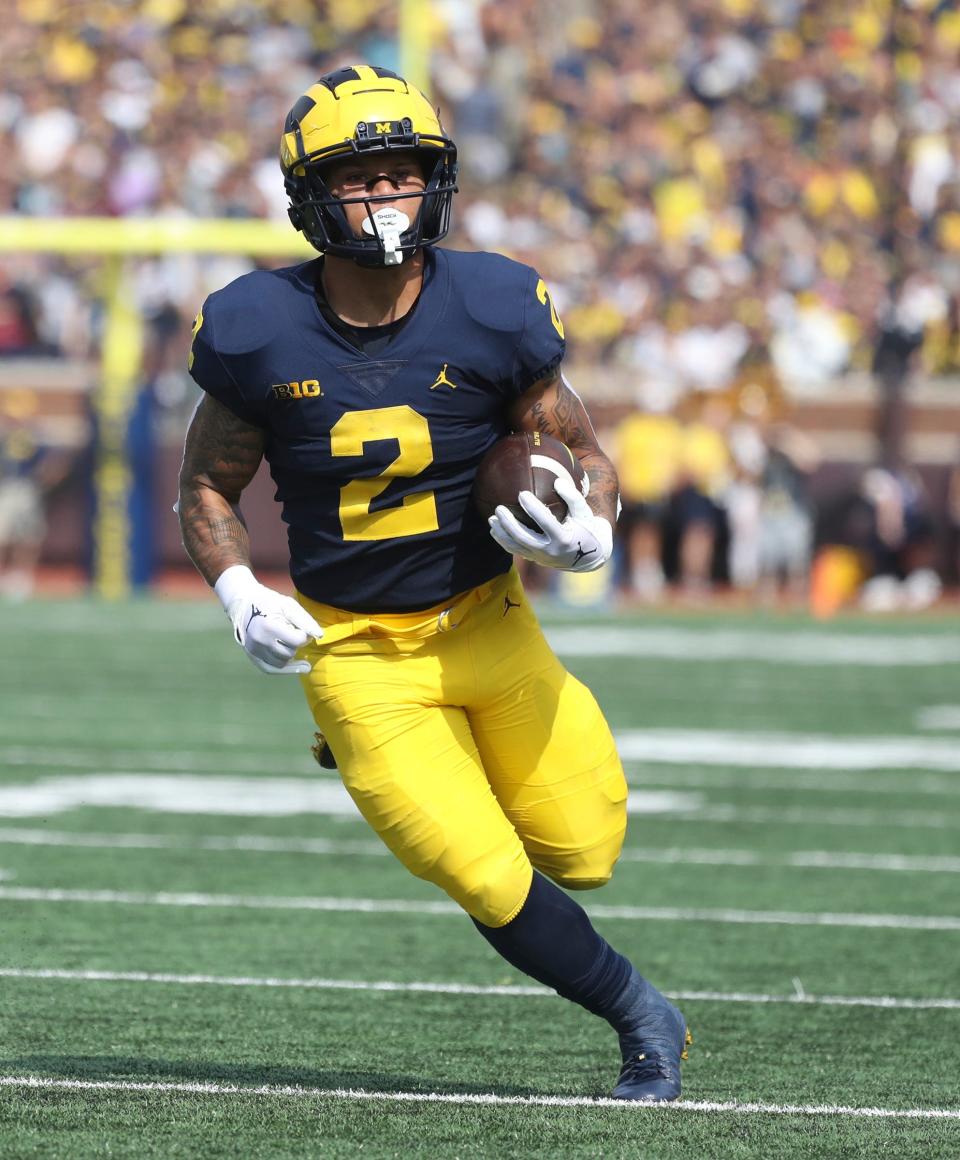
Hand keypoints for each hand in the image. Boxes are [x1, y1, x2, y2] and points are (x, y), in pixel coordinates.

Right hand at [214, 565, 322, 674]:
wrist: (244, 604)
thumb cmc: (269, 602)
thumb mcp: (288, 606)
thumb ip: (305, 620)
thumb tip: (320, 636)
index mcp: (268, 627)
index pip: (297, 641)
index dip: (303, 635)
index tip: (299, 628)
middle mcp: (259, 642)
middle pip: (290, 653)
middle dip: (295, 644)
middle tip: (292, 632)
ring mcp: (253, 651)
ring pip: (282, 663)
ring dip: (289, 654)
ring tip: (287, 642)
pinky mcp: (251, 656)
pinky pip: (270, 669)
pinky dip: (285, 668)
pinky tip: (299, 666)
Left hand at [488, 472, 612, 572]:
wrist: (588, 556)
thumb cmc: (585, 528)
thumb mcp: (584, 512)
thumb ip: (572, 497)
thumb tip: (557, 481)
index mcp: (563, 538)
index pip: (545, 522)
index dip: (533, 508)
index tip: (521, 493)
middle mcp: (550, 550)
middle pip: (524, 537)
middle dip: (509, 523)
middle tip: (498, 508)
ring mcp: (541, 557)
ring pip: (516, 547)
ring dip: (501, 534)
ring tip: (491, 519)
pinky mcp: (535, 559)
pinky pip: (516, 551)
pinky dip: (504, 542)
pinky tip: (495, 530)